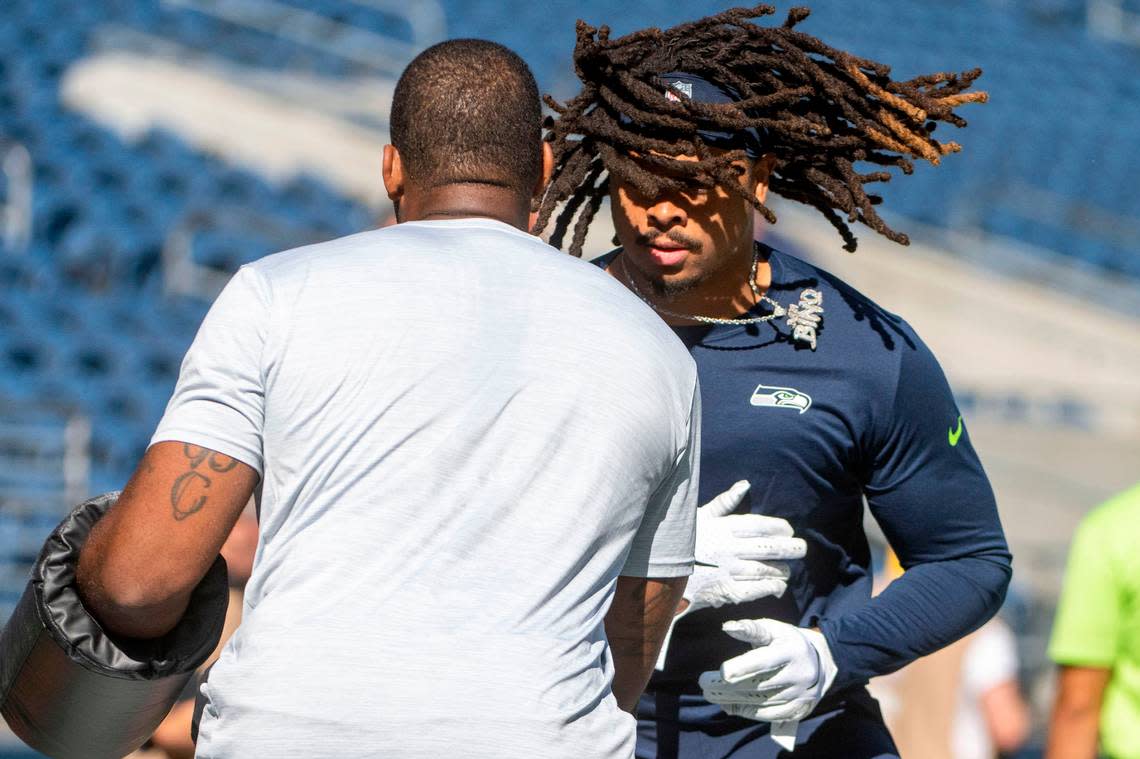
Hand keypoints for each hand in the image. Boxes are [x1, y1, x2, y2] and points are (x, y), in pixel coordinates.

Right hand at [684, 481, 806, 613]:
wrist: (659, 573)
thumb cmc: (681, 541)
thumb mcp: (699, 516)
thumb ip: (724, 502)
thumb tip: (745, 484)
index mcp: (723, 528)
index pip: (760, 525)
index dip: (779, 527)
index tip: (789, 530)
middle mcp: (729, 548)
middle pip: (768, 548)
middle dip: (790, 548)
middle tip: (802, 549)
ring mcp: (728, 571)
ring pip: (766, 570)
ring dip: (782, 570)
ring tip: (788, 570)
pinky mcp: (725, 591)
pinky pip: (756, 590)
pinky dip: (770, 587)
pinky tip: (778, 586)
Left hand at [698, 618, 836, 722]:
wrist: (822, 661)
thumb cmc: (787, 641)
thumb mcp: (773, 629)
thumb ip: (750, 629)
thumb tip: (727, 627)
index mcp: (792, 650)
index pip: (765, 661)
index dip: (743, 667)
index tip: (723, 672)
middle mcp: (799, 674)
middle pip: (760, 684)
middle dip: (729, 686)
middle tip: (704, 684)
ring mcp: (801, 695)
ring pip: (763, 702)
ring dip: (734, 700)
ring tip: (711, 694)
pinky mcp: (799, 709)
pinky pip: (771, 715)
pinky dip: (749, 712)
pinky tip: (731, 706)